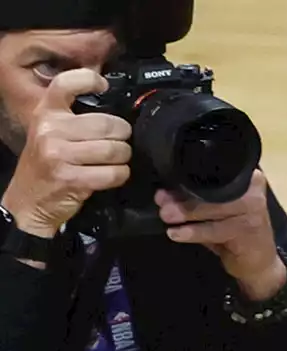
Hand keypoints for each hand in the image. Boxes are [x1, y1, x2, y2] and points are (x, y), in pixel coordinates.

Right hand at [1, 69, 131, 238]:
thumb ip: (74, 117)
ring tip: (115, 160)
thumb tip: (113, 104)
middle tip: (119, 142)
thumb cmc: (46, 164)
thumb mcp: (50, 132)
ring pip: (114, 149)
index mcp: (45, 113)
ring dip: (123, 157)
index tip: (103, 86)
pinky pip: (113, 173)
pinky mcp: (71, 178)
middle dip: (122, 135)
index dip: (90, 79)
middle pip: (108, 124)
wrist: (28, 201)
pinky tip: (112, 175)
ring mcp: (59, 154)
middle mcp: (50, 130)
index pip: (66, 83)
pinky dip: (120, 175)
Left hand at [158, 170, 284, 300]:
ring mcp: (254, 210)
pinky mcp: (248, 230)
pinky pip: (216, 230)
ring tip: (166, 217)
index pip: (216, 173)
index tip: (167, 183)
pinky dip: (194, 232)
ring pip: (214, 208)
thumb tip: (163, 196)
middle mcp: (253, 190)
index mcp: (246, 179)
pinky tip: (177, 234)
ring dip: (187, 213)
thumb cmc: (234, 236)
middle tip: (163, 202)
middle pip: (214, 190)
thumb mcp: (216, 215)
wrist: (260, 264)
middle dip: (185, 197)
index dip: (189, 177)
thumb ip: (194, 204)